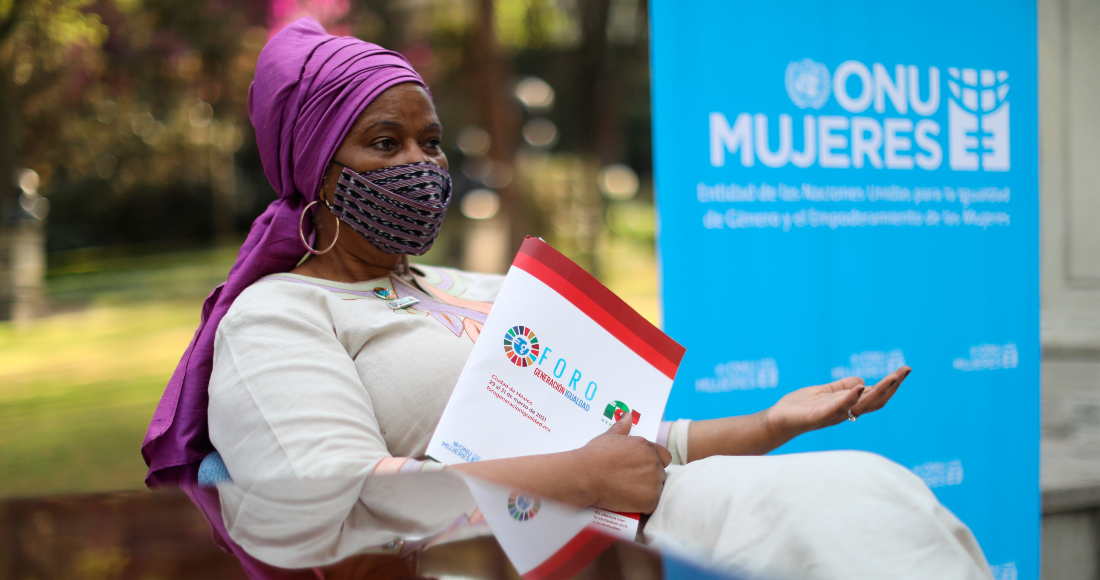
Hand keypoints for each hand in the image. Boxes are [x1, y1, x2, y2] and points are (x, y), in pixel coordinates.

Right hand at [574, 413, 671, 513]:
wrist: (585, 476)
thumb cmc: (594, 456)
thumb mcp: (608, 437)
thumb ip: (622, 427)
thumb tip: (627, 415)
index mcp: (646, 447)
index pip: (664, 457)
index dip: (654, 463)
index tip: (640, 470)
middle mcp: (654, 462)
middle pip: (660, 474)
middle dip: (650, 479)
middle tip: (631, 483)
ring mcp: (653, 481)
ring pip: (657, 489)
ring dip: (647, 492)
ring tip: (629, 494)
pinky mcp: (650, 499)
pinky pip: (652, 504)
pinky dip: (643, 506)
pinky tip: (630, 503)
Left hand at [763, 365, 911, 439]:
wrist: (777, 420)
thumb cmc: (800, 407)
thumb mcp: (824, 392)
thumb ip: (841, 386)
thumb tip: (862, 380)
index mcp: (848, 405)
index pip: (875, 396)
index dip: (890, 385)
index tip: (904, 371)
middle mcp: (846, 412)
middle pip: (875, 401)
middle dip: (892, 386)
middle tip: (906, 371)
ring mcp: (834, 415)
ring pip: (862, 404)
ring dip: (880, 390)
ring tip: (894, 377)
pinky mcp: (820, 416)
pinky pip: (839, 407)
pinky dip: (850, 397)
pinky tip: (861, 386)